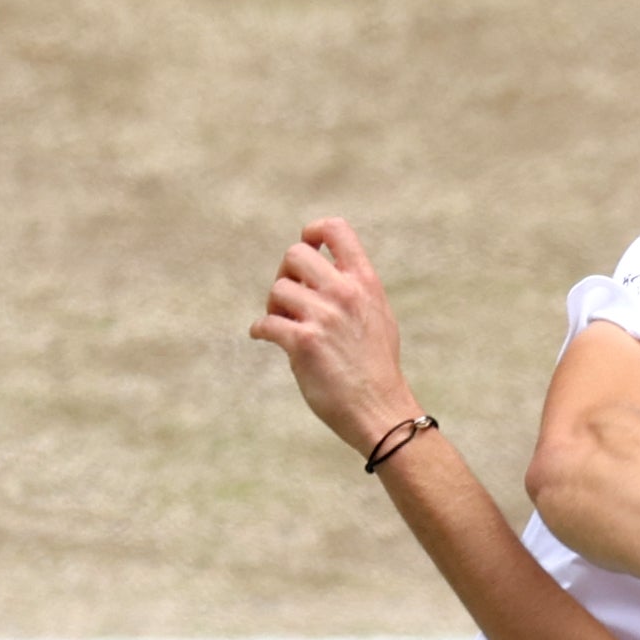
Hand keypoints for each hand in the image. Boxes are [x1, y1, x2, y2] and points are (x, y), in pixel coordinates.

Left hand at [249, 217, 422, 454]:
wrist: (380, 409)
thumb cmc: (377, 368)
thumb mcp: (378, 315)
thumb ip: (355, 289)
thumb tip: (327, 273)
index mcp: (364, 281)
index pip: (336, 229)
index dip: (313, 232)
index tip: (307, 247)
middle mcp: (344, 292)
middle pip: (296, 254)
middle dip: (285, 274)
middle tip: (288, 298)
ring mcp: (324, 316)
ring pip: (278, 290)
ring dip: (273, 307)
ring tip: (282, 325)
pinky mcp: (304, 343)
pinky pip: (266, 323)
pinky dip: (260, 329)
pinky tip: (263, 336)